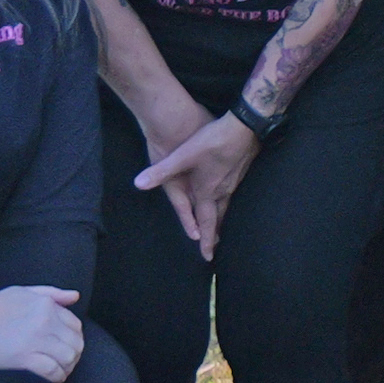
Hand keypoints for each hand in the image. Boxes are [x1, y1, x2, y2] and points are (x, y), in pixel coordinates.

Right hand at [0, 284, 84, 382]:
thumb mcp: (22, 292)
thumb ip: (51, 293)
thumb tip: (74, 296)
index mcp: (47, 306)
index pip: (75, 325)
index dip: (74, 338)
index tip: (66, 345)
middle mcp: (46, 322)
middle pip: (75, 343)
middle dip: (74, 354)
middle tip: (65, 362)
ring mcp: (36, 340)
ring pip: (68, 357)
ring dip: (67, 367)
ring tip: (60, 371)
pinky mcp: (24, 358)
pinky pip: (52, 370)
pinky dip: (57, 376)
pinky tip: (53, 378)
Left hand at [135, 108, 258, 254]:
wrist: (245, 126)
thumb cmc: (213, 141)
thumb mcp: (182, 156)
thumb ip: (160, 171)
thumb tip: (138, 184)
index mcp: (208, 191)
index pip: (206, 222)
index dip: (206, 241)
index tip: (207, 256)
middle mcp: (223, 190)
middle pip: (220, 218)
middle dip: (216, 234)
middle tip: (215, 248)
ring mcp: (234, 181)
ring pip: (228, 206)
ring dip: (223, 219)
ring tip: (221, 228)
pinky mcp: (241, 172)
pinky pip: (233, 194)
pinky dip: (228, 203)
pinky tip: (227, 197)